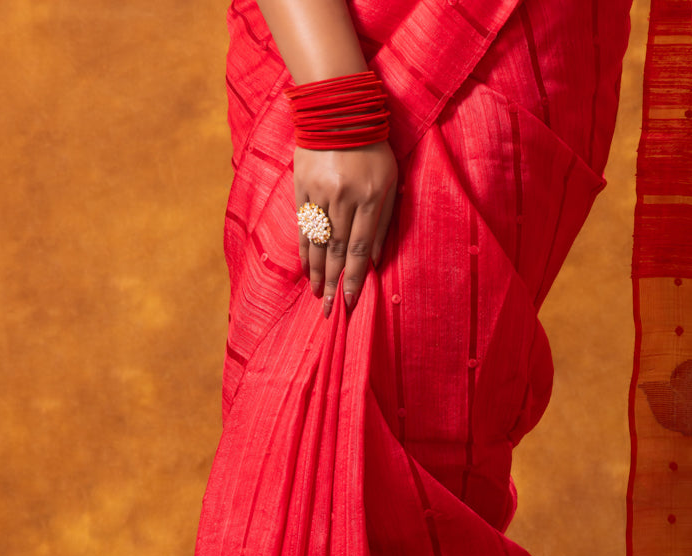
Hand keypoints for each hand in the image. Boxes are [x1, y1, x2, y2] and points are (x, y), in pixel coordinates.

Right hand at [294, 141, 397, 316]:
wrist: (337, 110)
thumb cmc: (372, 147)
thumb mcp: (389, 181)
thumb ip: (384, 221)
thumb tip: (375, 260)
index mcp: (369, 197)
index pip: (359, 247)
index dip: (354, 277)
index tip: (350, 301)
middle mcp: (343, 198)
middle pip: (337, 250)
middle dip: (334, 283)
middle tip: (331, 310)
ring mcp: (320, 192)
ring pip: (317, 241)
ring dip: (317, 272)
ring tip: (317, 294)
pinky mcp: (302, 186)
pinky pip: (303, 225)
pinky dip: (304, 250)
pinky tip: (306, 268)